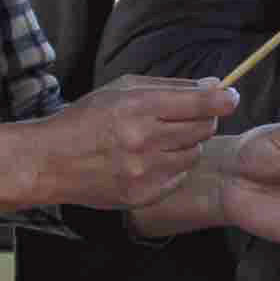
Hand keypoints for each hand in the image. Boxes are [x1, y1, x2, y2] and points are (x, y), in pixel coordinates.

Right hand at [0, 74, 235, 222]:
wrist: (49, 161)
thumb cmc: (87, 119)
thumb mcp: (123, 89)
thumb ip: (173, 87)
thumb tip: (217, 86)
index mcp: (139, 107)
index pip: (203, 103)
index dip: (224, 99)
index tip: (230, 98)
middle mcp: (143, 140)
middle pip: (204, 128)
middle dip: (201, 120)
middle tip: (183, 118)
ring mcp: (143, 171)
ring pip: (194, 153)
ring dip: (186, 145)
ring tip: (159, 140)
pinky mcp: (142, 194)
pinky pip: (179, 177)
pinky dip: (172, 167)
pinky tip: (149, 160)